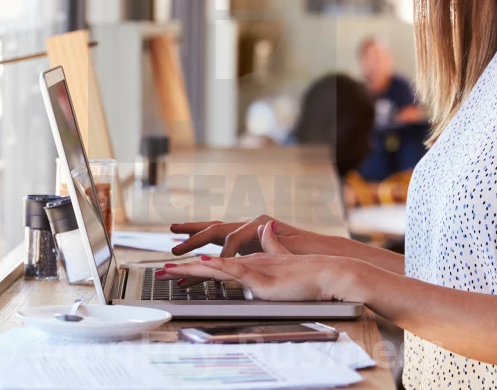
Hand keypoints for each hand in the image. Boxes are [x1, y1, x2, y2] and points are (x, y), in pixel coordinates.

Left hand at [158, 221, 354, 301]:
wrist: (328, 266)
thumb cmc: (304, 265)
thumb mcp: (275, 259)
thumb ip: (262, 249)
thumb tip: (249, 248)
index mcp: (251, 235)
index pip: (219, 233)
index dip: (197, 235)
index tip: (176, 240)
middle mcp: (251, 229)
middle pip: (214, 230)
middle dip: (189, 237)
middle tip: (169, 247)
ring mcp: (257, 235)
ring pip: (219, 237)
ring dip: (196, 246)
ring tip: (177, 257)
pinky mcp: (264, 250)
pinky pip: (237, 252)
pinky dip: (221, 257)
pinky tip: (208, 263)